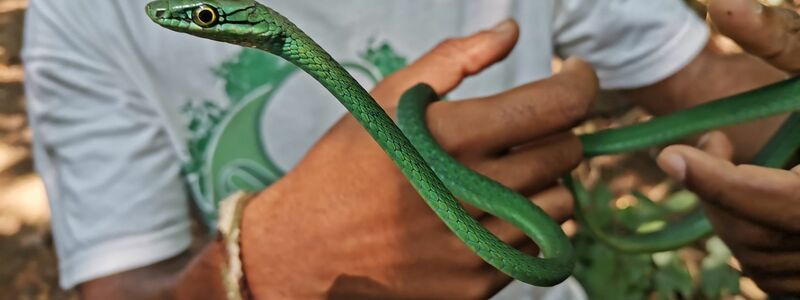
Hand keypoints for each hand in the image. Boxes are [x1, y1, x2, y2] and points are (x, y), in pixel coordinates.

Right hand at [239, 20, 598, 298]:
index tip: (574, 76)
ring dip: (543, 184)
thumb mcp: (388, 99)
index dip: (579, 82)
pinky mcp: (476, 284)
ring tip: (501, 177)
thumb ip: (454, 59)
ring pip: (562, 204)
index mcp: (451, 137)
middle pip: (566, 153)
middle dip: (554, 132)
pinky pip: (538, 248)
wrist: (305, 248)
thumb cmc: (345, 166)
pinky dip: (524, 226)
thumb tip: (509, 31)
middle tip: (521, 131)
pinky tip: (487, 215)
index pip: (556, 106)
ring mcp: (476, 245)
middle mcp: (470, 193)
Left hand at [655, 1, 799, 294]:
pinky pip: (768, 277)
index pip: (779, 201)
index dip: (719, 182)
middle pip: (758, 234)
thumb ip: (783, 38)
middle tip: (710, 148)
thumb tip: (721, 6)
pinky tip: (758, 201)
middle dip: (718, 190)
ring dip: (729, 213)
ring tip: (737, 167)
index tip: (670, 156)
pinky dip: (749, 238)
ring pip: (757, 259)